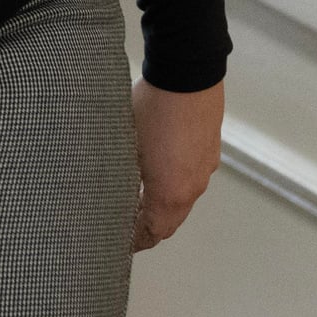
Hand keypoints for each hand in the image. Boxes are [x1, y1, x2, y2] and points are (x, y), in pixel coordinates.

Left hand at [132, 79, 222, 248]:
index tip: (122, 242)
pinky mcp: (209, 150)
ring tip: (138, 198)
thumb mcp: (125, 145)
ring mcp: (205, 168)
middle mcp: (193, 186)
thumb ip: (119, 177)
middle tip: (127, 225)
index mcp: (170, 193)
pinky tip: (159, 169)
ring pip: (183, 199)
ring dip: (163, 205)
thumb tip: (106, 192)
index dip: (137, 240)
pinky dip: (175, 184)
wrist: (187, 73)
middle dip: (149, 226)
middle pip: (171, 221)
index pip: (154, 232)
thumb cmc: (153, 107)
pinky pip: (192, 177)